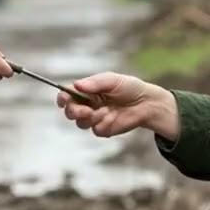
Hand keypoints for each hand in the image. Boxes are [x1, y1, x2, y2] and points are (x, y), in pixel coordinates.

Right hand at [56, 71, 170, 137]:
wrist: (146, 103)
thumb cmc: (129, 87)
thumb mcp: (112, 80)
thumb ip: (94, 83)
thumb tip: (76, 84)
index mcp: (87, 91)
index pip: (68, 95)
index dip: (63, 97)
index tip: (64, 98)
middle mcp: (88, 105)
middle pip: (70, 111)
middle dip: (72, 111)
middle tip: (83, 109)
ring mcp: (95, 118)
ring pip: (80, 123)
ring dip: (87, 118)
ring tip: (100, 111)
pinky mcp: (103, 129)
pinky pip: (95, 129)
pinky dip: (101, 123)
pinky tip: (111, 117)